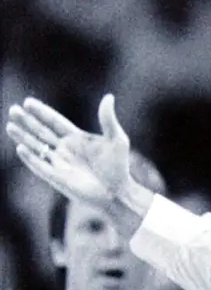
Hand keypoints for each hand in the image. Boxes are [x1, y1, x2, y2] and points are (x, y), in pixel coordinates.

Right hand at [7, 93, 132, 207]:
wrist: (119, 193)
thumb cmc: (119, 167)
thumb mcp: (117, 139)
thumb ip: (108, 119)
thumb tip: (109, 97)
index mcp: (77, 138)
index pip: (54, 122)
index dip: (42, 112)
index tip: (28, 102)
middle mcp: (66, 150)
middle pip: (41, 132)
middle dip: (27, 121)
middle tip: (13, 110)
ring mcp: (61, 164)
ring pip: (37, 147)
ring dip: (24, 137)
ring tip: (10, 125)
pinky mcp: (58, 178)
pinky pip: (40, 167)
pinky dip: (31, 158)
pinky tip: (20, 148)